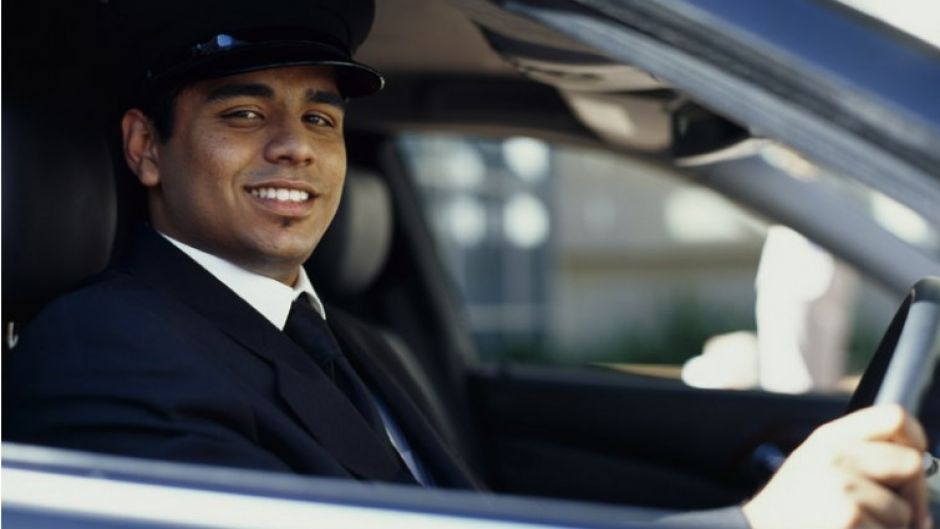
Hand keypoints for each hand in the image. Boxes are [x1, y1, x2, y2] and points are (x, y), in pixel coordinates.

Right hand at [742, 405, 931, 528]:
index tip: (915, 457)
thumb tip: (917, 466)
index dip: (916, 437)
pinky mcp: (850, 516)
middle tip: (901, 512)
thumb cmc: (790, 505)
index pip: (894, 417)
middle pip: (911, 463)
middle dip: (914, 494)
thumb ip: (858, 453)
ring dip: (892, 526)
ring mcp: (844, 487)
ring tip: (857, 525)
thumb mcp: (814, 462)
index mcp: (829, 437)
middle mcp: (837, 456)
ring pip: (906, 510)